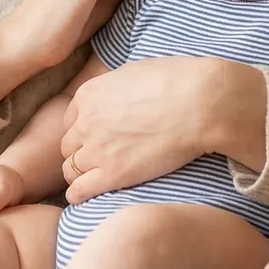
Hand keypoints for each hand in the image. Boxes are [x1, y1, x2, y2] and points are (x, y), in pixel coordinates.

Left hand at [60, 56, 266, 203]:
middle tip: (100, 159)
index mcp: (88, 95)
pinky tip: (85, 196)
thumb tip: (115, 94)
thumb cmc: (177, 82)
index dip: (83, 131)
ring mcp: (97, 149)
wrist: (200, 104)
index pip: (70, 120)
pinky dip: (79, 195)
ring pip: (71, 169)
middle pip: (69, 145)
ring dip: (80, 174)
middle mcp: (86, 122)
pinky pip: (79, 191)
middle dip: (81, 152)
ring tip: (94, 179)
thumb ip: (114, 87)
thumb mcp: (133, 72)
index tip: (96, 138)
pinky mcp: (114, 174)